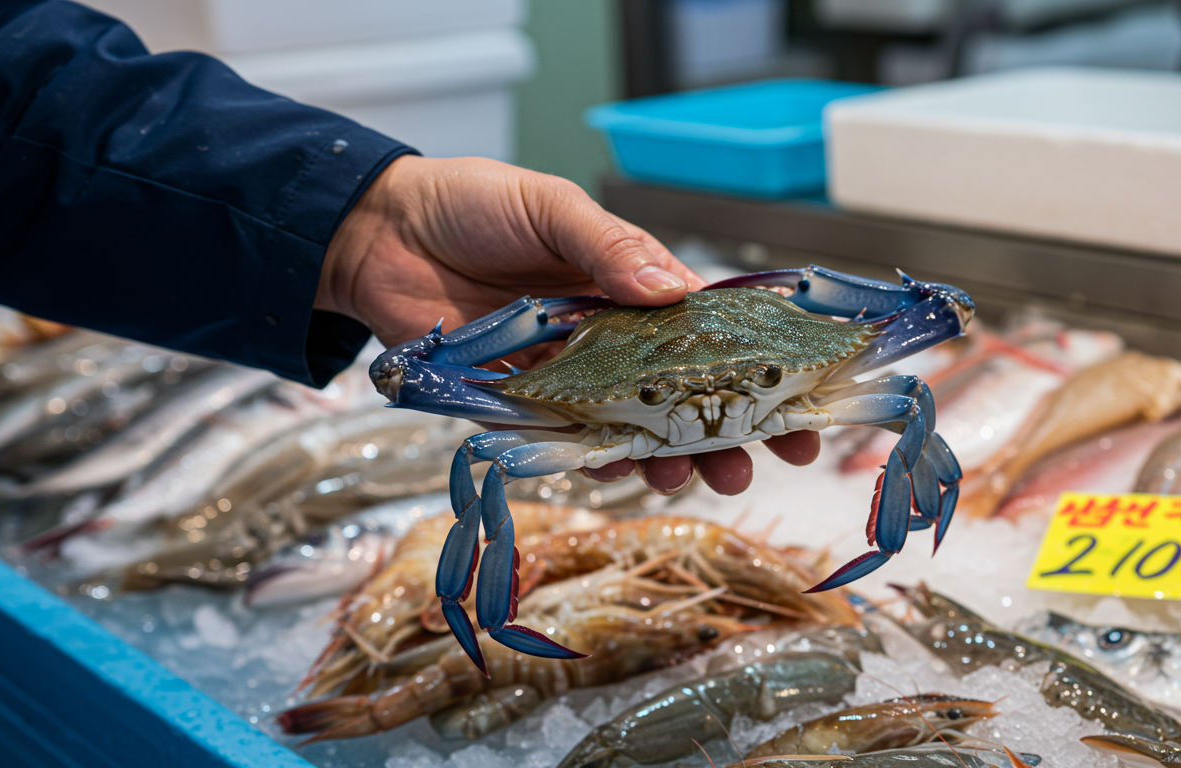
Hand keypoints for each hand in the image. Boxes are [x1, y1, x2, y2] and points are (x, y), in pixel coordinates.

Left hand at [316, 155, 819, 494]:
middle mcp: (609, 336)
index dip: (757, 364)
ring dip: (664, 454)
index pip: (709, 331)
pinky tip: (619, 472)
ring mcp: (567, 374)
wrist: (379, 231)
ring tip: (687, 477)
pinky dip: (593, 459)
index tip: (801, 399)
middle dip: (725, 428)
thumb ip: (609, 248)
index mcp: (631, 285)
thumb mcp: (552, 209)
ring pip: (630, 424)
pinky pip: (564, 440)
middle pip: (680, 392)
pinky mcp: (519, 401)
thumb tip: (676, 290)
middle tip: (762, 459)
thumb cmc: (473, 204)